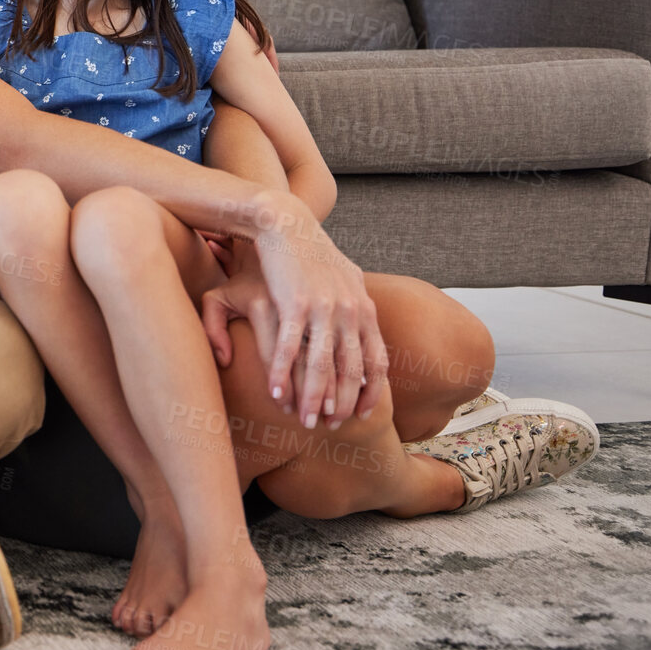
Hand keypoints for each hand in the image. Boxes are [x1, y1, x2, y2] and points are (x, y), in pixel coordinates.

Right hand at [245, 192, 387, 429]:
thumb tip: (365, 329)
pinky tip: (274, 393)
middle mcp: (350, 312)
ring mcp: (324, 309)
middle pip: (349, 371)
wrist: (286, 223)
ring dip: (313, 398)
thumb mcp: (346, 276)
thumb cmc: (310, 252)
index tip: (360, 414)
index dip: (369, 392)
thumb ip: (357, 305)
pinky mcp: (294, 304)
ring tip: (305, 421)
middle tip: (330, 427)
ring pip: (320, 366)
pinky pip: (288, 348)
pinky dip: (281, 374)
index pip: (375, 362)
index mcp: (364, 309)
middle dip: (341, 403)